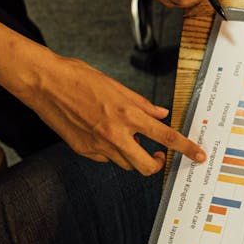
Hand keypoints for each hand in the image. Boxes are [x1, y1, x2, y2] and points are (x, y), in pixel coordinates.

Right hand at [10, 47, 205, 173]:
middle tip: (159, 156)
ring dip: (133, 155)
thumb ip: (141, 104)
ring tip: (126, 137)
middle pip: (147, 165)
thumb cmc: (78, 77)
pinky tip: (103, 135)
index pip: (166, 136)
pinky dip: (111, 151)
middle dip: (157, 164)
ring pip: (126, 164)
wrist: (44, 83)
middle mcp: (115, 134)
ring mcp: (98, 146)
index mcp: (127, 114)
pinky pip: (106, 159)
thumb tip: (160, 115)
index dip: (186, 148)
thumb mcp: (116, 86)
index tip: (199, 156)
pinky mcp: (84, 151)